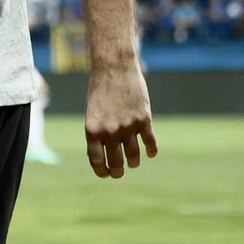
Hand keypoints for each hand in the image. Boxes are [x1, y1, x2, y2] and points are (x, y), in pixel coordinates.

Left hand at [83, 63, 156, 178]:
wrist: (113, 68)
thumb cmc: (99, 89)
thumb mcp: (92, 111)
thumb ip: (98, 131)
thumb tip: (105, 151)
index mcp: (92, 130)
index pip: (96, 159)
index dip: (101, 171)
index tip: (105, 175)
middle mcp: (110, 131)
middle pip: (115, 161)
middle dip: (117, 171)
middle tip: (119, 173)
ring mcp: (128, 126)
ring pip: (133, 154)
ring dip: (133, 161)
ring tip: (133, 163)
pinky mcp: (144, 120)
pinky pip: (150, 141)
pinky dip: (151, 150)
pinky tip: (150, 154)